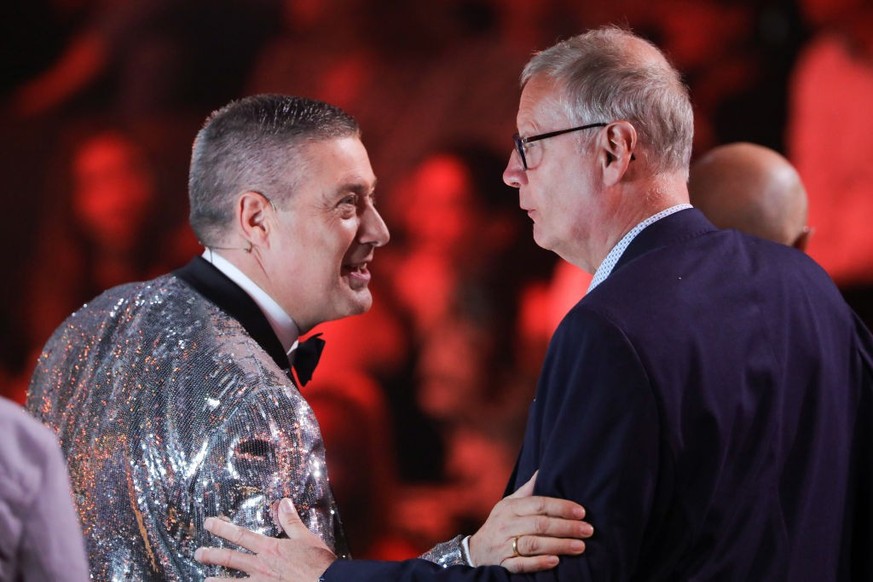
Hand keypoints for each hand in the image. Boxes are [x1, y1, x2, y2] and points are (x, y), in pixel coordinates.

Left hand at [195, 499, 336, 580]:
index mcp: (270, 548)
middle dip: (212, 555)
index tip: (209, 524)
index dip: (222, 528)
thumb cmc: (318, 563)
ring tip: (204, 581)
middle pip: (230, 559)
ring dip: (217, 581)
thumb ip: (291, 521)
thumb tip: (283, 503)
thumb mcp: (305, 537)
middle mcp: (261, 566)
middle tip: (198, 553)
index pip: (241, 535)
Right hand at [469, 471, 592, 572]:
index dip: (561, 507)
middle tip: (588, 530)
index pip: (538, 504)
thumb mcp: (508, 504)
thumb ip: (526, 491)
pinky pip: (521, 564)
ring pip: (533, 544)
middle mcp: (506, 525)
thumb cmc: (499, 524)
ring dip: (558, 545)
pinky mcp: (504, 564)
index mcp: (510, 507)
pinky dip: (539, 563)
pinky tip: (556, 561)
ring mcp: (504, 545)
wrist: (476, 551)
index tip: (581, 512)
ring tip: (580, 546)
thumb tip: (542, 471)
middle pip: (539, 524)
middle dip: (566, 527)